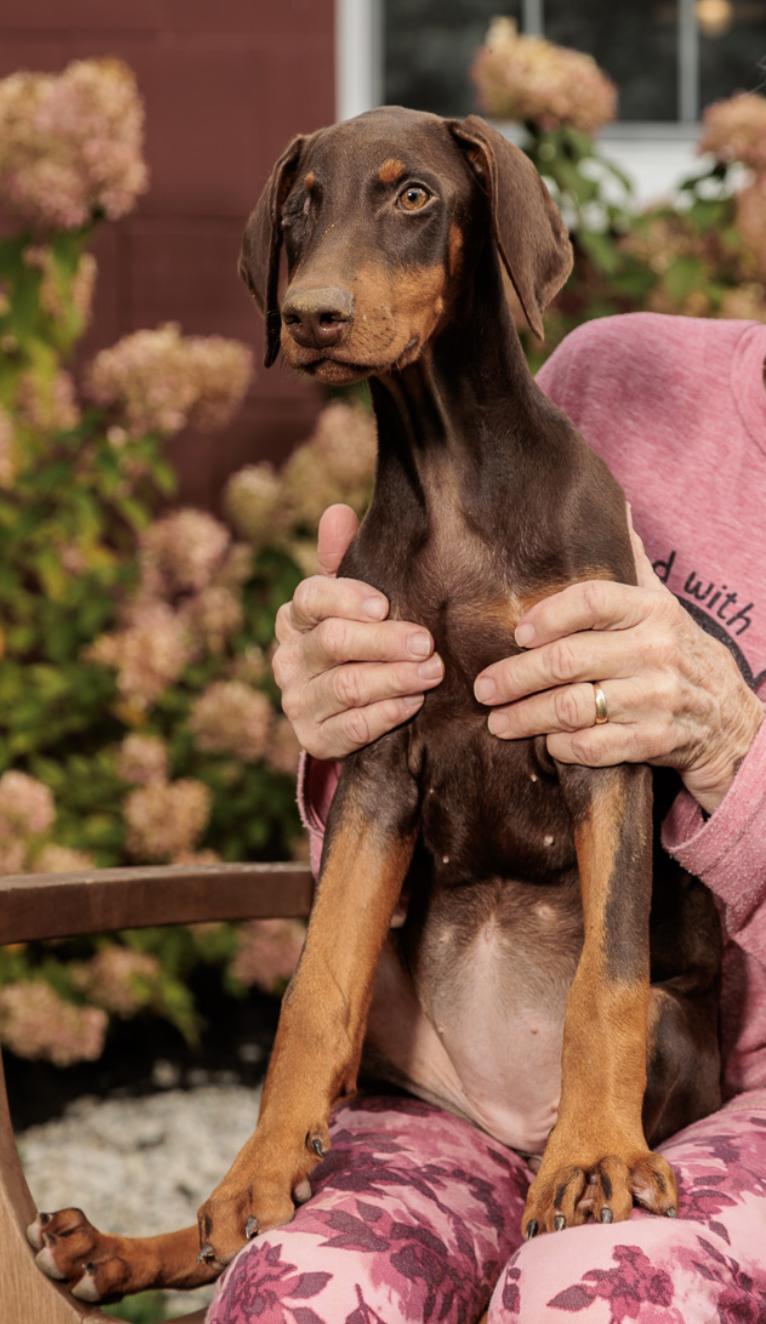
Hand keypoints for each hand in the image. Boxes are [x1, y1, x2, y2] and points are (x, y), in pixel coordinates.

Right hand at [272, 504, 443, 758]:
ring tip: (432, 672)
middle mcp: (288, 658)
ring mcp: (297, 701)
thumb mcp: (354, 599)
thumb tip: (338, 512)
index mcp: (295, 618)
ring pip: (346, 686)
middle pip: (333, 643)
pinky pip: (351, 728)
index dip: (346, 598)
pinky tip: (413, 703)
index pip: (311, 598)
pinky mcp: (314, 738)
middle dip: (384, 642)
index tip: (384, 604)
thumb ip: (345, 557)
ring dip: (393, 679)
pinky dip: (385, 714)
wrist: (348, 711)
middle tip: (426, 642)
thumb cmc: (359, 637)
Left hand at [474, 511, 762, 813]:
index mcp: (652, 611)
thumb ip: (632, 564)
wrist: (730, 718)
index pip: (591, 601)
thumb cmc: (678, 653)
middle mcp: (655, 651)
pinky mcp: (655, 740)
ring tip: (496, 722)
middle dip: (516, 676)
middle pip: (568, 660)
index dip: (547, 615)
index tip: (517, 633)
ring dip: (526, 716)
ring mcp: (656, 698)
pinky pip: (594, 746)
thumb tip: (614, 507)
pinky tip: (544, 742)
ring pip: (573, 707)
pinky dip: (562, 746)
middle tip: (484, 688)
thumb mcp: (662, 605)